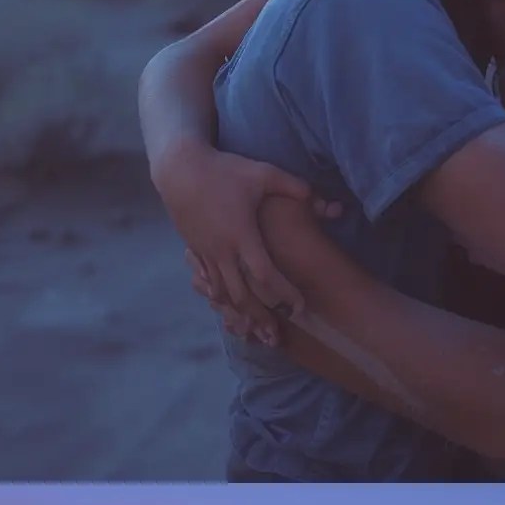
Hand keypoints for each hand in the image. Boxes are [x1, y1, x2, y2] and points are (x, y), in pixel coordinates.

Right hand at [151, 144, 338, 347]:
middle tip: (276, 334)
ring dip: (238, 314)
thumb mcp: (262, 173)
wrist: (178, 170)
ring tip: (253, 331)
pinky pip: (207, 282)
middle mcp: (222, 250)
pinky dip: (219, 298)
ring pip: (222, 293)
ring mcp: (205, 252)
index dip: (284, 293)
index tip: (299, 306)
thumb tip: (326, 203)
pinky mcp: (194, 249)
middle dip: (259, 317)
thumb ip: (295, 188)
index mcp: (241, 234)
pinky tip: (227, 308)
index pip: (265, 274)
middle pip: (242, 295)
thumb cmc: (224, 169)